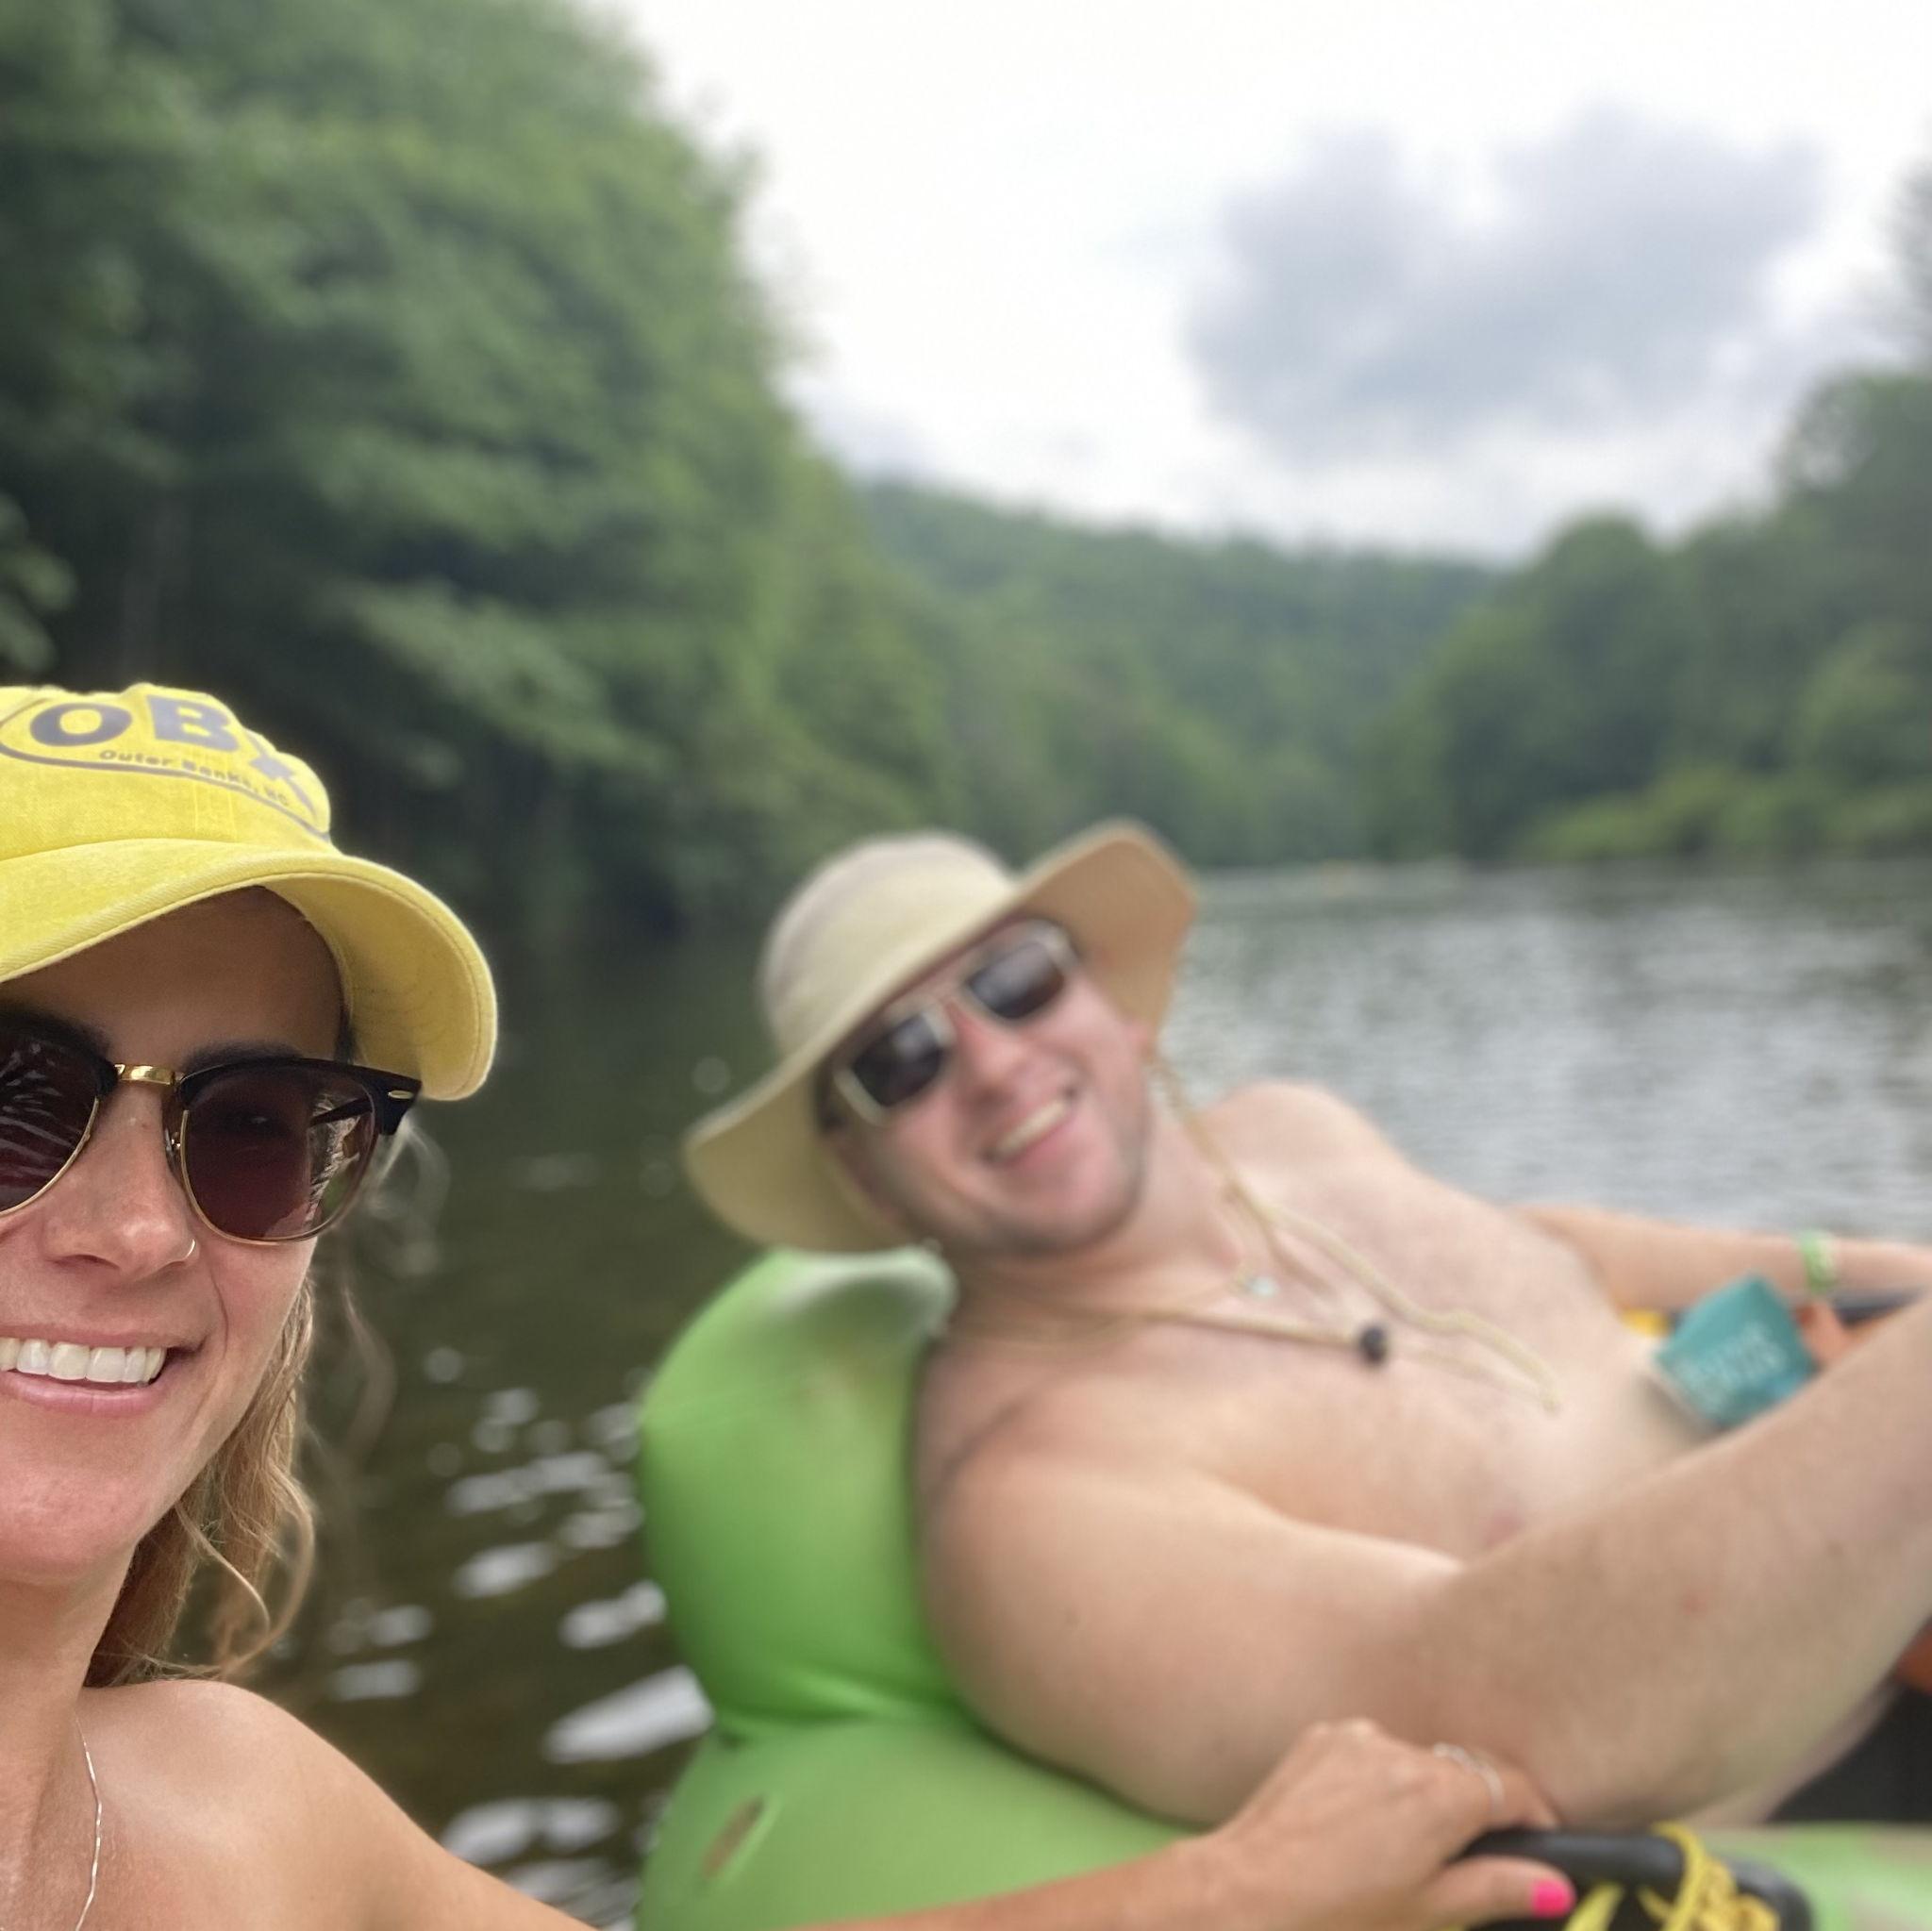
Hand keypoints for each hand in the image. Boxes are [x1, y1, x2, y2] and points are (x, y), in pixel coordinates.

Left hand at [1204, 1718, 1569, 1930]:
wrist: (1244, 1891)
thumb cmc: (1335, 1914)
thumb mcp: (1429, 1911)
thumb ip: (1497, 1888)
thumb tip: (1555, 1885)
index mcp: (1438, 1794)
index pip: (1512, 1788)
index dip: (1534, 1817)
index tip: (1540, 1843)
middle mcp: (1401, 1751)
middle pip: (1465, 1772)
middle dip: (1476, 1811)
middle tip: (1467, 1861)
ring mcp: (1358, 1738)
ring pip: (1418, 1762)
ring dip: (1424, 1795)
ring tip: (1400, 1852)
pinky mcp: (1323, 1737)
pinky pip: (1372, 1754)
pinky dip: (1380, 1783)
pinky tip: (1361, 1828)